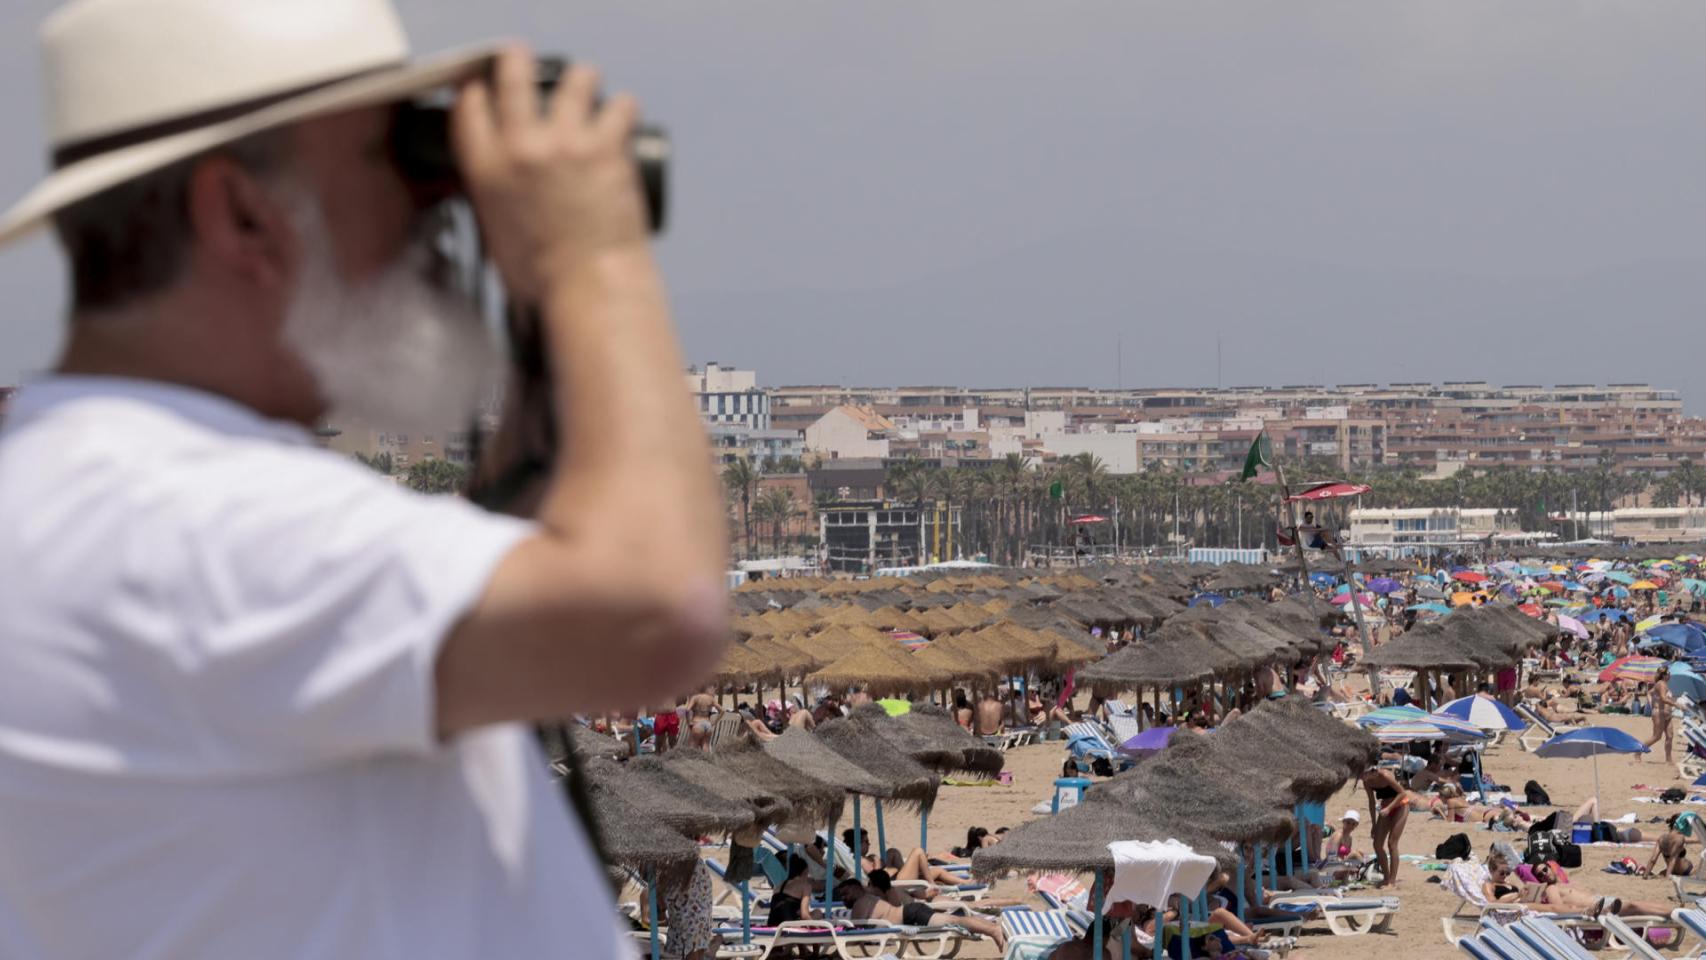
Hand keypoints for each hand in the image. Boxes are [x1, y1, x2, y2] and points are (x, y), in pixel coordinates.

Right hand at [452, 46, 649, 301]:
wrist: (589, 287)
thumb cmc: (544, 276)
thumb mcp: (494, 233)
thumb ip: (490, 196)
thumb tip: (497, 183)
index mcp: (485, 170)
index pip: (469, 104)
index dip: (478, 89)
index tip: (486, 87)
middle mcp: (521, 148)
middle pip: (513, 74)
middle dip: (520, 61)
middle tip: (528, 63)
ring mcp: (565, 143)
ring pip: (574, 80)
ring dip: (582, 79)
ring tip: (587, 85)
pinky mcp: (606, 148)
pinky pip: (620, 106)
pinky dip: (623, 107)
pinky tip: (624, 113)